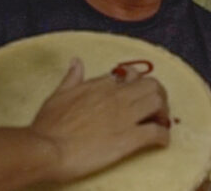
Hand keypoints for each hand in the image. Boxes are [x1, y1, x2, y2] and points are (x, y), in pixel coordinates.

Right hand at [31, 58, 169, 182]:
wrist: (47, 149)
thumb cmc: (48, 125)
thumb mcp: (58, 95)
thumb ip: (71, 78)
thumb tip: (76, 61)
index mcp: (100, 85)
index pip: (129, 76)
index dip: (135, 86)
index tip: (134, 95)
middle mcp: (117, 96)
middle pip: (151, 85)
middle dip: (158, 95)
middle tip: (155, 110)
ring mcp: (125, 116)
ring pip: (159, 103)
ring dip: (163, 113)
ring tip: (159, 123)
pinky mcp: (129, 139)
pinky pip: (157, 132)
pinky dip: (164, 136)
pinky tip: (161, 142)